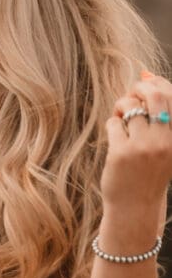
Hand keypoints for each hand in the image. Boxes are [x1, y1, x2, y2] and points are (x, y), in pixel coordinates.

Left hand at [101, 71, 171, 213]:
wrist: (136, 205)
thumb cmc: (149, 170)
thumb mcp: (163, 142)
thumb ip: (159, 111)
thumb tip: (148, 72)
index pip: (171, 95)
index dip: (156, 83)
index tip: (145, 85)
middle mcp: (165, 140)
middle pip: (153, 95)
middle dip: (138, 87)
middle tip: (130, 94)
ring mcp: (143, 147)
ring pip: (129, 106)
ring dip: (121, 107)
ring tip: (120, 119)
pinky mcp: (121, 152)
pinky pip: (113, 123)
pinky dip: (112, 125)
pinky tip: (115, 138)